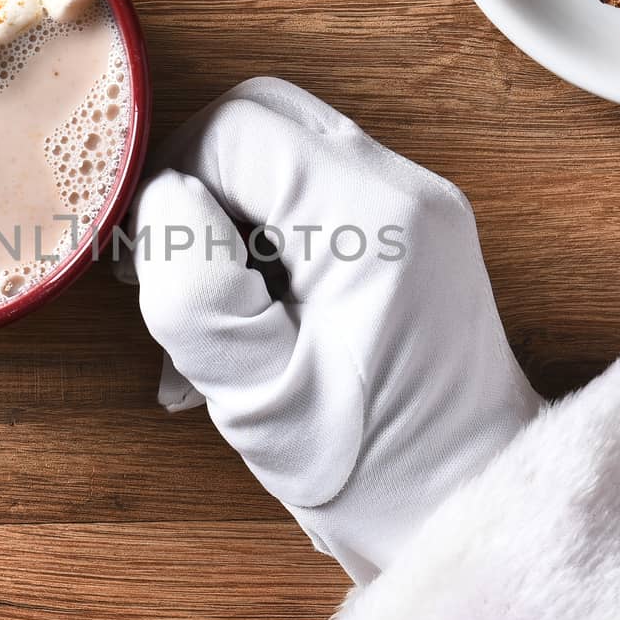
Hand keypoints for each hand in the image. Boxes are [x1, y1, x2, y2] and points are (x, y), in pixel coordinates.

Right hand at [125, 78, 540, 582]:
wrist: (468, 503)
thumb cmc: (372, 470)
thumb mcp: (259, 400)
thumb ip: (197, 293)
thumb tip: (165, 201)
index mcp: (371, 218)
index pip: (234, 130)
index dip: (171, 185)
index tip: (151, 268)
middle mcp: (404, 187)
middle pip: (261, 116)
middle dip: (198, 184)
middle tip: (172, 273)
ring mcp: (415, 202)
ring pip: (282, 149)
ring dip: (229, 212)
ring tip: (216, 311)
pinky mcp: (411, 226)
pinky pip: (313, 188)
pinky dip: (265, 231)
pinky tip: (254, 312)